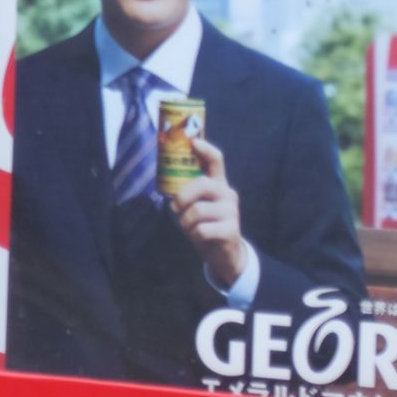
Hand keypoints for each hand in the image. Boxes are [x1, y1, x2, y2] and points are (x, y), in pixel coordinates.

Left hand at [169, 136, 246, 286]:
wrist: (223, 254)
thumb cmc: (205, 225)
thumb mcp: (196, 206)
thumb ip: (188, 192)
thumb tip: (164, 180)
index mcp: (218, 185)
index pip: (216, 160)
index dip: (205, 149)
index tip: (194, 142)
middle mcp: (228, 194)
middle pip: (203, 184)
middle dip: (182, 197)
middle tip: (175, 208)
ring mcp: (232, 212)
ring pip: (198, 210)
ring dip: (185, 221)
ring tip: (188, 226)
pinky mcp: (231, 230)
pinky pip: (202, 229)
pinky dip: (194, 235)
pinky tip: (199, 237)